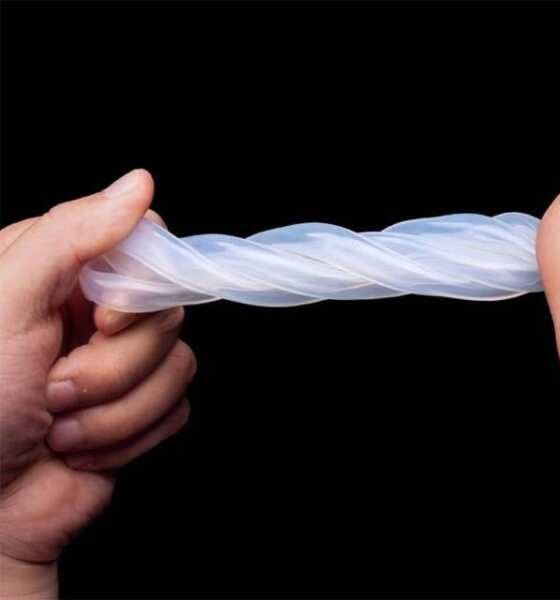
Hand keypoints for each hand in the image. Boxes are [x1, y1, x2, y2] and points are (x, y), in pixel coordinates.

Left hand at [0, 170, 195, 598]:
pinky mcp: (143, 407)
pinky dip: (128, 436)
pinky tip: (80, 447)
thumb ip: (72, 236)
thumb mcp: (7, 305)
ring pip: (178, 365)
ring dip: (114, 411)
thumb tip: (139, 183)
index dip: (139, 287)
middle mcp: (96, 313)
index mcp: (63, 274)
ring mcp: (124, 362)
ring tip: (57, 425)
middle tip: (54, 386)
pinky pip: (177, 407)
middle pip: (166, 313)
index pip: (145, 246)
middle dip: (113, 366)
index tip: (105, 319)